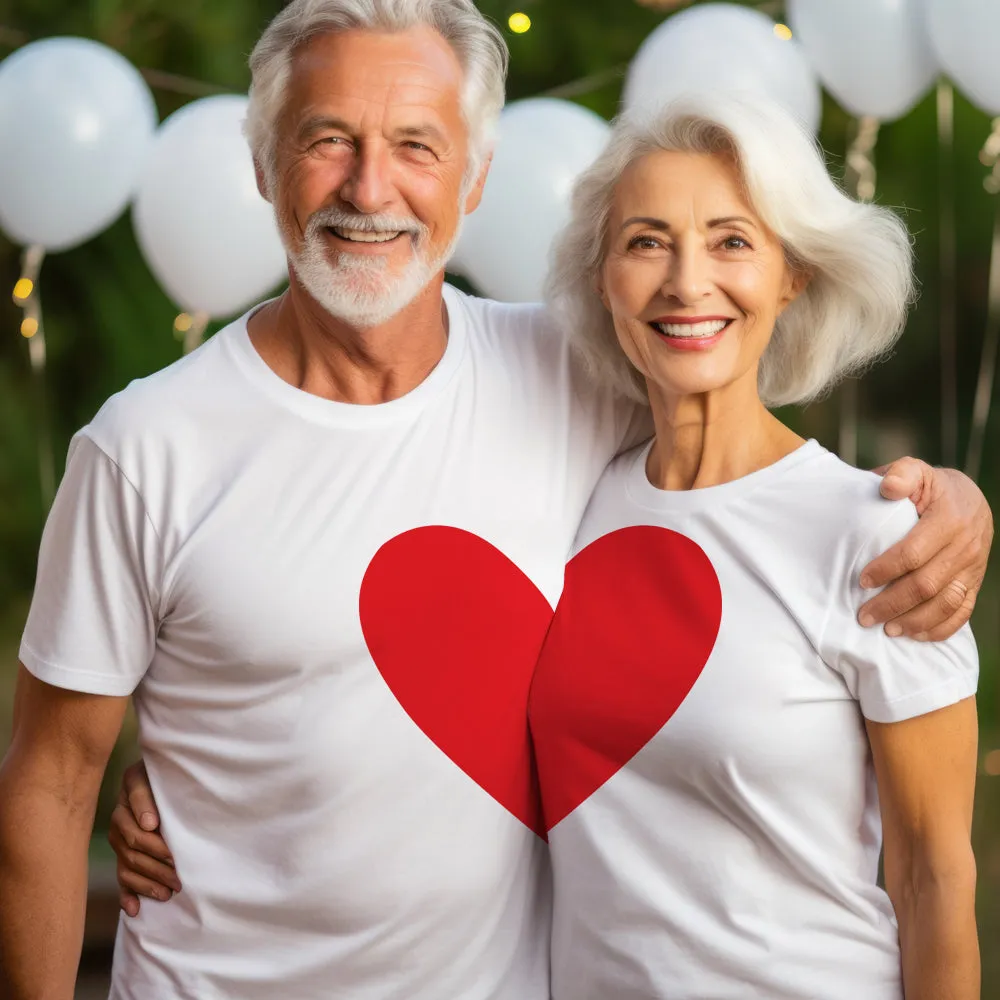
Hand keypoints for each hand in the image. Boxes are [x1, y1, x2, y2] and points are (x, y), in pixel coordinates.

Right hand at [107, 760, 180, 916]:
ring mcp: (119, 838)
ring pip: (128, 865)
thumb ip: (150, 794)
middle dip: (157, 864)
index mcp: (129, 791)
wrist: (163, 774)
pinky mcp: (123, 854)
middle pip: (133, 847)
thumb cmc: (170, 772)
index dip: (152, 836)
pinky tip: (134, 910)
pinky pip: (121, 877)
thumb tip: (149, 825)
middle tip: (179, 876)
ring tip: (168, 893)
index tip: (165, 847)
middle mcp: (120, 816)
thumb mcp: (161, 773)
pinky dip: (127, 895)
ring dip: (147, 882)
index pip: (135, 819)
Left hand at [859, 459, 992, 640]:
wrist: (969, 499)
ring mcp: (973, 568)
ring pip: (945, 603)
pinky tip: (914, 635)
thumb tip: (888, 487)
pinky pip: (962, 612)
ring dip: (914, 621)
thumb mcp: (917, 472)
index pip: (915, 552)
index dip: (887, 569)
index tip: (861, 580)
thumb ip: (902, 474)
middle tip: (864, 615)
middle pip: (927, 584)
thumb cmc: (930, 488)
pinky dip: (939, 628)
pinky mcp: (975, 582)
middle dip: (892, 603)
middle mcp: (965, 546)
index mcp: (949, 519)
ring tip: (886, 629)